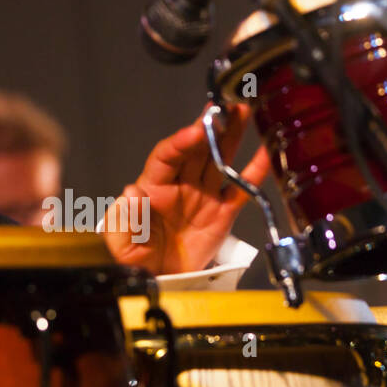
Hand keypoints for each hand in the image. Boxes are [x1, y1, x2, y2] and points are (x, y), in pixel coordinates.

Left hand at [102, 104, 271, 274]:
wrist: (158, 281)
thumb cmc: (133, 257)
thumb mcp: (120, 241)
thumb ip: (125, 217)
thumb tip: (131, 192)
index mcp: (152, 185)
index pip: (167, 155)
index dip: (182, 141)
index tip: (196, 129)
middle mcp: (179, 184)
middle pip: (196, 149)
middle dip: (210, 126)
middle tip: (225, 105)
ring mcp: (202, 196)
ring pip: (218, 160)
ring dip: (230, 136)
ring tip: (244, 111)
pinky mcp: (222, 213)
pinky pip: (240, 188)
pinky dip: (254, 170)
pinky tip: (265, 151)